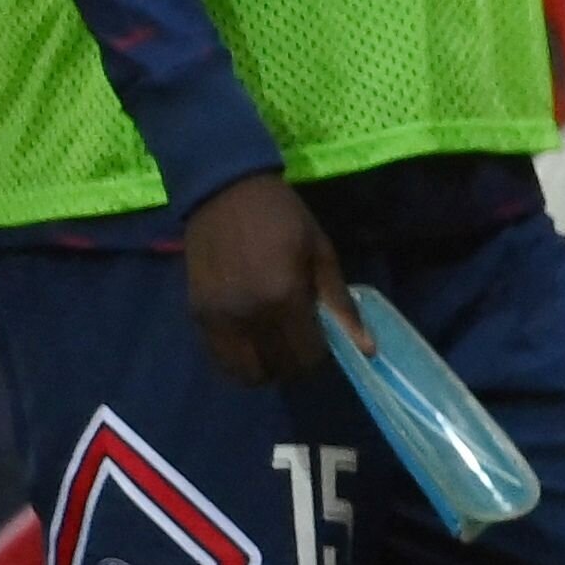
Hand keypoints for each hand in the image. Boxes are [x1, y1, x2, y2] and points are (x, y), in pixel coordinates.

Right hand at [181, 171, 346, 384]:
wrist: (224, 192)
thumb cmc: (283, 217)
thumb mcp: (322, 254)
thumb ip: (341, 305)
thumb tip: (367, 348)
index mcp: (284, 297)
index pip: (307, 356)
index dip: (320, 355)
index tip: (322, 338)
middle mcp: (248, 315)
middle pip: (277, 369)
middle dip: (294, 364)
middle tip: (299, 342)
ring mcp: (218, 318)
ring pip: (244, 373)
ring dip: (265, 367)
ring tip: (274, 344)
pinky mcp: (197, 315)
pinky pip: (220, 358)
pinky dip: (239, 358)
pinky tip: (251, 337)